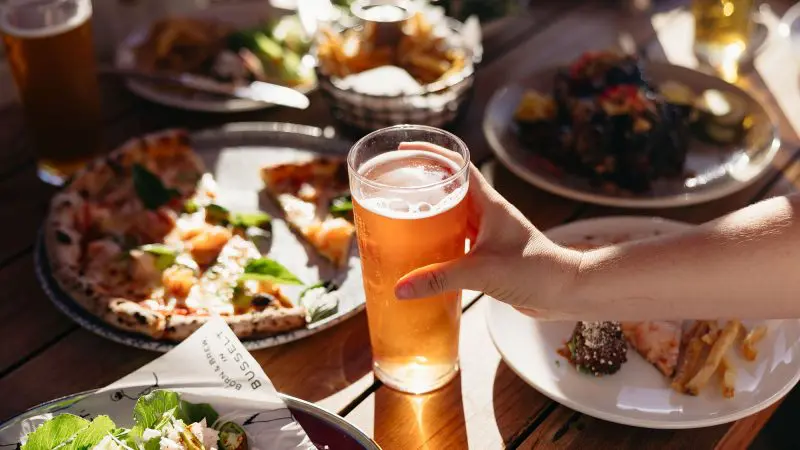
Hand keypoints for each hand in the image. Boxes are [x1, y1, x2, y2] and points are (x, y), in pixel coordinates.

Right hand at [392, 142, 581, 318]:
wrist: (566, 291)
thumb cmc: (536, 271)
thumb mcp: (482, 272)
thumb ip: (440, 279)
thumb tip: (401, 288)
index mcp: (489, 204)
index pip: (457, 166)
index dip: (431, 154)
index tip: (404, 151)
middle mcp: (487, 213)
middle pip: (449, 188)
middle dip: (422, 184)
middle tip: (392, 187)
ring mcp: (487, 233)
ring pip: (452, 215)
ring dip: (429, 213)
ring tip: (399, 214)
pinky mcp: (487, 255)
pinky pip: (456, 240)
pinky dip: (438, 241)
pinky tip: (421, 250)